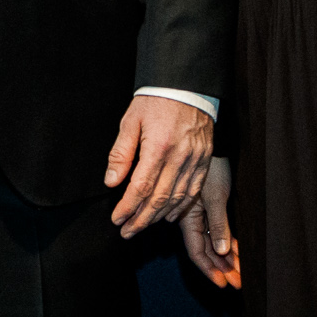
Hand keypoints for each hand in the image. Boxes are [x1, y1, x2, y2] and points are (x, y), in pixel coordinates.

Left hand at [103, 95, 213, 238]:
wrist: (187, 85)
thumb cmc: (156, 101)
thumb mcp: (130, 121)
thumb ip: (120, 153)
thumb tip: (111, 181)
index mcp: (158, 147)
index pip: (141, 187)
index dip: (128, 207)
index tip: (117, 219)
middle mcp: (179, 158)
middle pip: (160, 199)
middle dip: (141, 219)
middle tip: (127, 231)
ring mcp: (195, 160)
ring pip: (178, 198)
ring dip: (159, 216)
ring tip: (143, 225)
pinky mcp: (204, 160)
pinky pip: (194, 191)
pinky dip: (181, 206)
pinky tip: (169, 214)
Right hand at [181, 156, 239, 287]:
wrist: (213, 143)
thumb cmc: (212, 167)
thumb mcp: (216, 197)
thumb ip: (218, 224)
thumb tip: (221, 250)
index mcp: (188, 217)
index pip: (197, 252)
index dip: (209, 269)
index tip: (222, 283)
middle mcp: (193, 219)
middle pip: (207, 251)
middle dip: (222, 268)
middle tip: (238, 283)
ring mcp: (202, 214)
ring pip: (214, 243)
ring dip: (227, 258)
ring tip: (241, 273)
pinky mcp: (212, 207)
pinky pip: (219, 231)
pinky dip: (229, 243)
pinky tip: (238, 252)